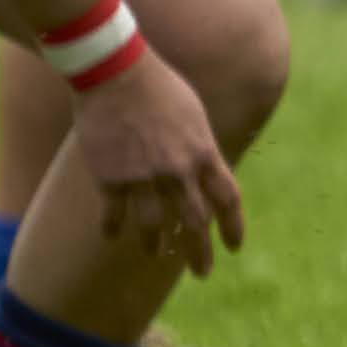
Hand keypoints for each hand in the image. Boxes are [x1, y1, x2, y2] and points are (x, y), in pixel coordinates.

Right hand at [69, 47, 244, 276]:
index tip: (235, 247)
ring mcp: (144, 176)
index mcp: (204, 153)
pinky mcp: (112, 177)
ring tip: (155, 254)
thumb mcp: (194, 116)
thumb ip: (200, 147)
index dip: (233, 227)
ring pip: (153, 226)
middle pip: (195, 222)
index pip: (227, 199)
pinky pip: (114, 214)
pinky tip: (112, 238)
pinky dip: (113, 229)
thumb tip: (205, 169)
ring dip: (155, 245)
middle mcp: (178, 170)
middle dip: (200, 252)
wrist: (118, 74)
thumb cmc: (159, 87)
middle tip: (203, 273)